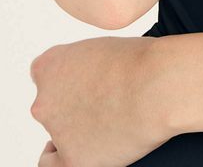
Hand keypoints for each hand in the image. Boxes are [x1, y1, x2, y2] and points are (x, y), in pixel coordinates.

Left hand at [29, 35, 172, 166]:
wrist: (157, 86)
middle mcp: (44, 99)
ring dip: (75, 130)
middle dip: (73, 105)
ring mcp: (56, 131)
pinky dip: (64, 159)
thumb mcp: (104, 47)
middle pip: (51, 106)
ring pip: (58, 134)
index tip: (85, 85)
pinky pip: (53, 165)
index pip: (46, 76)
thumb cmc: (141, 61)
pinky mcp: (72, 159)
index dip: (68, 81)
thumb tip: (92, 78)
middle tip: (102, 103)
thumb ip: (86, 64)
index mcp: (49, 64)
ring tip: (106, 124)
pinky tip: (81, 154)